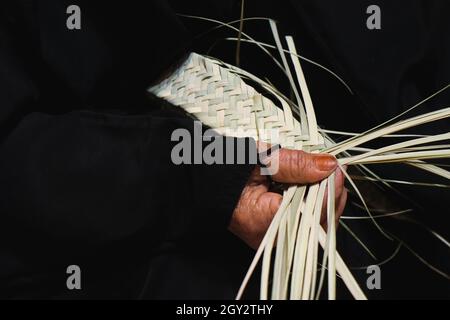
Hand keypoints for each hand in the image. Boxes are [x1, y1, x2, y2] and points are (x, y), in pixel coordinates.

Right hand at [229, 145, 346, 248]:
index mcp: (262, 220)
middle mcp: (271, 238)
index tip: (336, 168)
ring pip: (316, 225)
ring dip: (325, 199)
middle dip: (331, 195)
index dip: (328, 190)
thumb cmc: (227, 170)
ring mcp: (275, 239)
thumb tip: (327, 166)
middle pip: (317, 223)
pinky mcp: (279, 235)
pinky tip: (314, 188)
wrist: (208, 181)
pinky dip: (315, 204)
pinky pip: (307, 223)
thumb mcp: (261, 160)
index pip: (310, 213)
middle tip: (333, 169)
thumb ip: (295, 164)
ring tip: (322, 175)